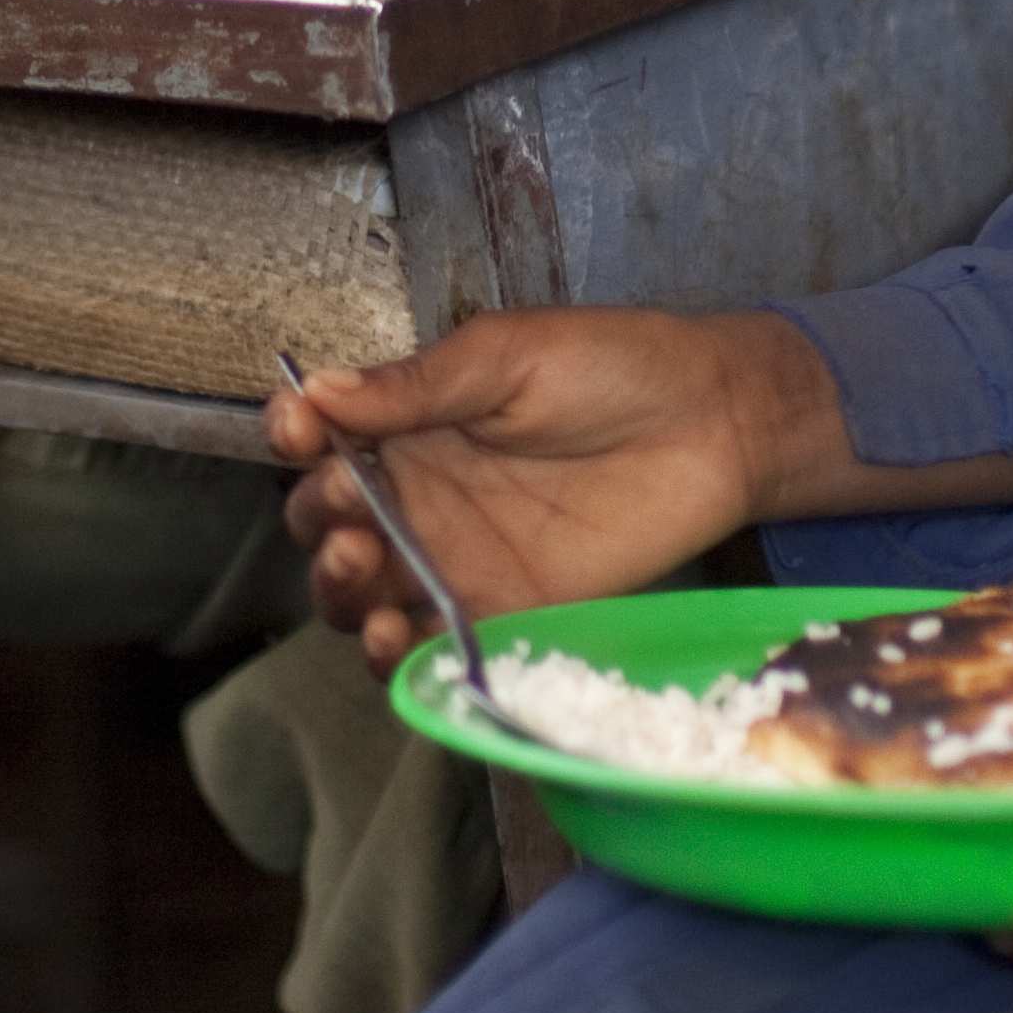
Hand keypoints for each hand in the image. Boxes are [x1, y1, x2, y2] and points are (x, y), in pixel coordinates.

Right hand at [268, 308, 795, 662]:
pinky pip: (432, 646)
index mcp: (410, 421)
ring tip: (362, 570)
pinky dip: (400, 656)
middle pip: (329, 526)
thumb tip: (317, 389)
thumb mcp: (506, 357)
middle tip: (350, 510)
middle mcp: (420, 494)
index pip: (324, 438)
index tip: (299, 429)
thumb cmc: (613, 365)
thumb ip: (416, 385)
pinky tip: (396, 640)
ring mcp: (456, 558)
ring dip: (343, 592)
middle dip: (318, 522)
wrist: (716, 421)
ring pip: (365, 594)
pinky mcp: (503, 611)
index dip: (296, 436)